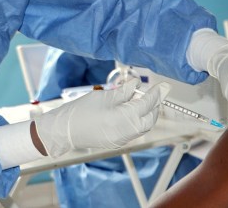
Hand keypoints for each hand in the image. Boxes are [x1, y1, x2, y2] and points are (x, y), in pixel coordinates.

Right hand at [34, 79, 169, 157]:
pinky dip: (137, 120)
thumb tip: (137, 84)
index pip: (147, 104)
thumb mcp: (104, 96)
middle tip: (152, 92)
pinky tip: (130, 110)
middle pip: (149, 118)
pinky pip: (134, 131)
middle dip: (153, 105)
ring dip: (145, 113)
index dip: (156, 94)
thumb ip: (124, 92)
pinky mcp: (117, 142)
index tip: (163, 86)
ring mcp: (122, 139)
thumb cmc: (81, 111)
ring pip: (143, 126)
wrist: (64, 131)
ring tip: (139, 99)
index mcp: (124, 119)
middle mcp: (127, 132)